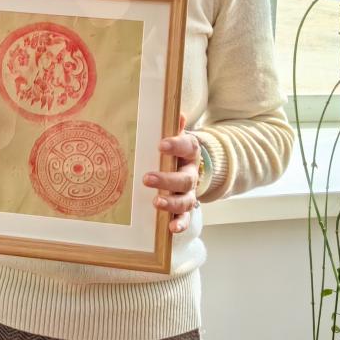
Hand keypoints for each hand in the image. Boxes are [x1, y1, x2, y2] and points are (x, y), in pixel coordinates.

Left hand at [144, 112, 199, 234]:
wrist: (188, 167)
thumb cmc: (173, 151)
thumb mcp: (175, 137)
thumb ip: (173, 127)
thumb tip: (177, 112)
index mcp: (190, 152)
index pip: (187, 146)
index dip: (175, 145)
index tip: (160, 144)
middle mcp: (191, 174)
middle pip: (184, 179)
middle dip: (167, 180)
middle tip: (147, 178)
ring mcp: (189, 193)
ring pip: (186, 200)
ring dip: (172, 203)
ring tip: (157, 203)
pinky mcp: (185, 208)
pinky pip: (185, 218)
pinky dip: (180, 224)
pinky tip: (171, 228)